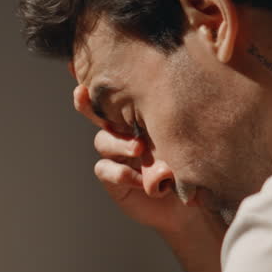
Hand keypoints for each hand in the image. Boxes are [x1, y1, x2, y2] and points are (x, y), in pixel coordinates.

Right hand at [74, 83, 225, 271]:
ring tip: (139, 149)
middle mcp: (124, 131)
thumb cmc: (191, 164)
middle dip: (85, 102)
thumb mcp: (186, 143)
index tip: (80, 67)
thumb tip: (165, 126)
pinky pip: (105, 169)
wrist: (190, 203)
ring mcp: (116, 154)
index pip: (120, 95)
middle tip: (82, 94)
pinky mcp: (113, 178)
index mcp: (140, 115)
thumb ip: (173, 133)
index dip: (100, 81)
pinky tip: (138, 179)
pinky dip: (120, 172)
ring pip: (103, 140)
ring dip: (119, 143)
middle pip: (97, 113)